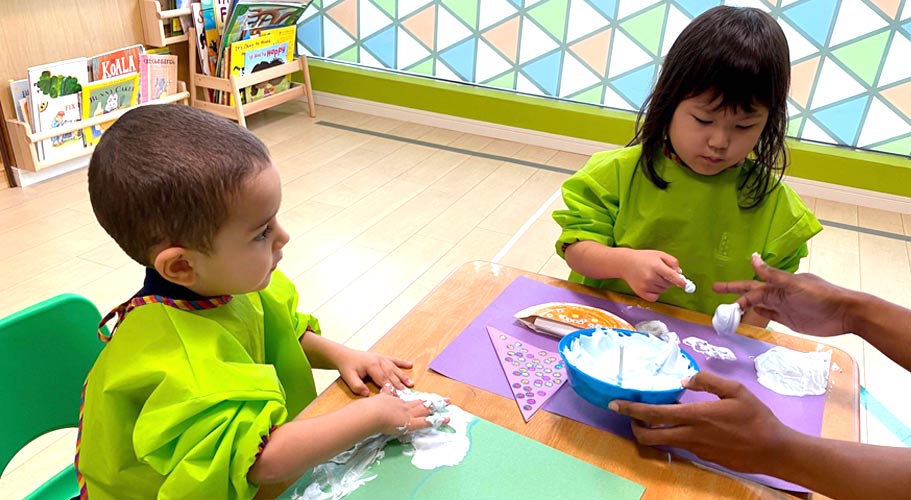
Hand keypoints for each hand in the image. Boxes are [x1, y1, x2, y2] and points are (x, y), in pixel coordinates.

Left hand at [336, 348, 413, 396]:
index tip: (397, 396)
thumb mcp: (348, 378)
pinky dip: (402, 362)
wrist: (344, 355)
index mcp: (372, 366)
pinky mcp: (382, 357)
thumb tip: (367, 394)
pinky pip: (394, 360)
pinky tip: (410, 365)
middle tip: (407, 393)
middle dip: (399, 384)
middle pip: (391, 374)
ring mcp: (381, 358)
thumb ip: (357, 386)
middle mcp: (379, 361)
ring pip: (394, 368)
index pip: (383, 379)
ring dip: (403, 376)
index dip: (390, 388)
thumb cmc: (347, 366)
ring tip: (410, 383)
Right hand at [369, 384, 448, 435]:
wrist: (373, 412)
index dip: (421, 401)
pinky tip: (444, 419)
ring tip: (448, 404)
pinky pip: (426, 422)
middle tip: (446, 399)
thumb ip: (386, 393)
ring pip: (427, 410)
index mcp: (398, 402)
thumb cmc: (373, 407)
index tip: (427, 400)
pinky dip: (436, 421)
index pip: (412, 402)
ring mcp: (410, 414)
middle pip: (423, 403)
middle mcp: (406, 407)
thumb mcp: (381, 397)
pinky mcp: (411, 423)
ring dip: (438, 407)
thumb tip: (387, 386)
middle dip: (434, 402)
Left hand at [608, 371, 791, 473]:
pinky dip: (672, 434)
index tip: (614, 404)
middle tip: (628, 415)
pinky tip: (680, 424)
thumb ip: (708, 381)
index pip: (654, 414)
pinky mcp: (704, 457)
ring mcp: (696, 449)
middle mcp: (690, 435)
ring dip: (652, 430)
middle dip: (634, 427)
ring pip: (664, 442)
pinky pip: (681, 444)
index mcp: (696, 416)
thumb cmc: (757, 417)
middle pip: (650, 436)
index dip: (631, 410)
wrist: (774, 450)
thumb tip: (685, 378)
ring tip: (652, 416)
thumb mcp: (735, 391)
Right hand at [621, 249, 686, 301]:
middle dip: (669, 280)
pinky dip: (656, 293)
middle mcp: (650, 277)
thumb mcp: (659, 254)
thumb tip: (680, 274)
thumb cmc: (644, 258)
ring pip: (663, 290)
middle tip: (661, 273)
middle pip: (669, 284)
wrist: (625, 263)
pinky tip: (651, 285)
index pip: (672, 276)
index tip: (686, 285)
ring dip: (662, 286)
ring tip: (653, 277)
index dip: (680, 282)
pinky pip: (655, 297)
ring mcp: (645, 286)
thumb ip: (672, 262)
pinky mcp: (641, 293)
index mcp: (656, 266)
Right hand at [712, 253, 850, 336]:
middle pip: (750, 295)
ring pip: (757, 305)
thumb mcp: (794, 284)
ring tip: (727, 310)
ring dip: (743, 306)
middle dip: (733, 293)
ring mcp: (782, 307)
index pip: (750, 285)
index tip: (715, 288)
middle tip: (714, 292)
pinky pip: (768, 316)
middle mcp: (777, 294)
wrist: (844, 314)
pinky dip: (758, 314)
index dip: (733, 287)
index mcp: (778, 284)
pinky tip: (750, 315)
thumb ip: (772, 274)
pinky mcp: (788, 320)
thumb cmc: (820, 296)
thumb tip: (752, 257)